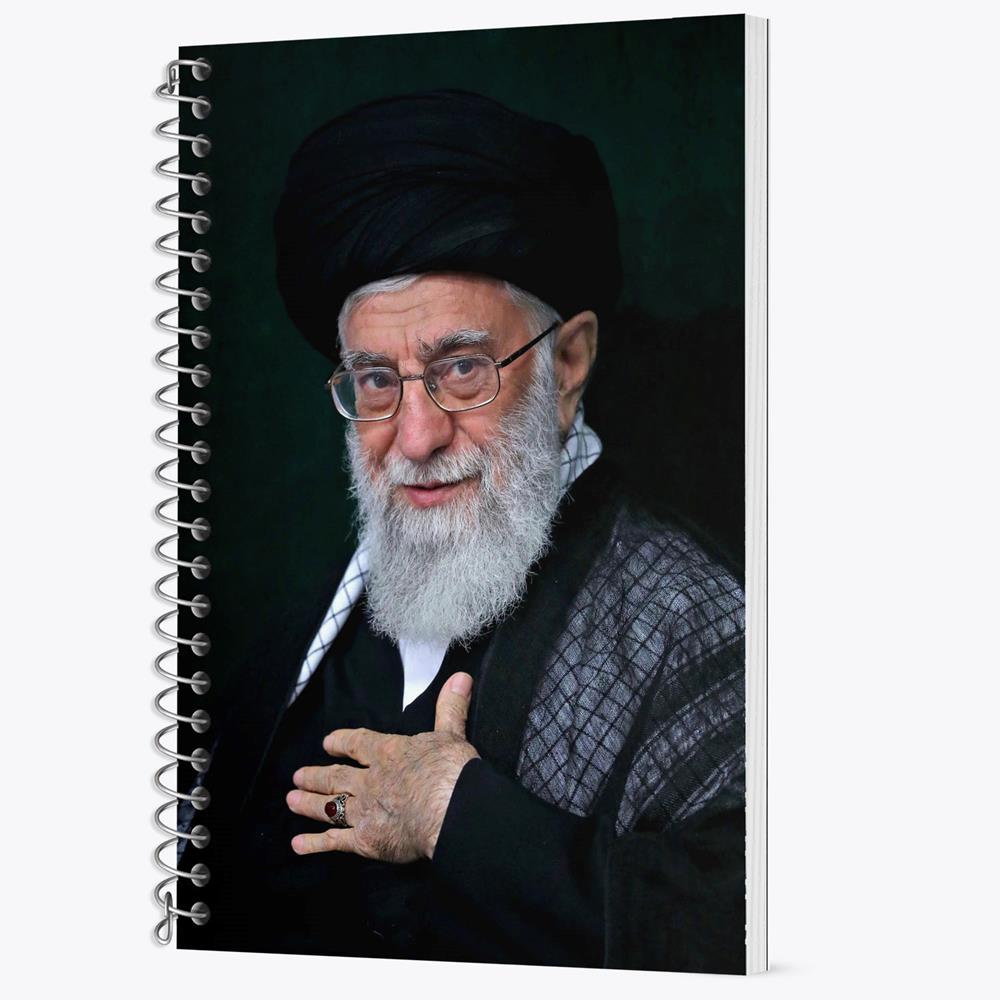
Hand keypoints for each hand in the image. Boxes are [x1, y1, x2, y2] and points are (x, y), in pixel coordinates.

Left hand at [285, 672, 478, 862]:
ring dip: (309, 803)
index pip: (359, 743)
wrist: (449, 808)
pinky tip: (297, 845)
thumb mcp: (451, 733)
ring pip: (330, 805)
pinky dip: (315, 844)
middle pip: (337, 777)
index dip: (342, 742)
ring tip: (291, 800)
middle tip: (297, 777)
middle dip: (316, 776)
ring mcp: (364, 810)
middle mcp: (370, 780)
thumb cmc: (451, 770)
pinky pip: (335, 841)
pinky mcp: (366, 840)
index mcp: (388, 752)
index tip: (327, 742)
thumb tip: (460, 677)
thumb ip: (450, 707)